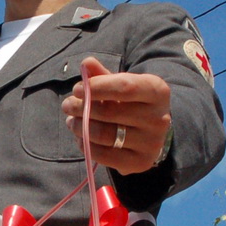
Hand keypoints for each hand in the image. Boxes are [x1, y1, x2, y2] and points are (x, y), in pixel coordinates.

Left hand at [60, 58, 172, 174]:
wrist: (151, 133)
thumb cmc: (132, 103)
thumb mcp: (121, 85)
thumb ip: (102, 75)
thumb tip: (86, 63)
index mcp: (157, 91)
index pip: (125, 87)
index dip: (97, 87)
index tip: (77, 89)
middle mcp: (159, 118)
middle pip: (109, 112)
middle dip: (81, 108)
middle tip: (67, 105)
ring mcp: (151, 143)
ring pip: (104, 134)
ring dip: (79, 127)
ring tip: (71, 121)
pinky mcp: (140, 162)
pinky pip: (104, 155)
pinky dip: (86, 145)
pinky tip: (81, 137)